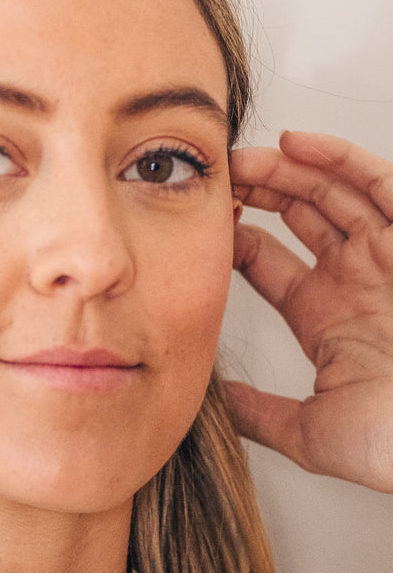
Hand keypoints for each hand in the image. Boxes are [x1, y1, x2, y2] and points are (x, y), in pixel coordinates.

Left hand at [229, 131, 392, 492]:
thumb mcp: (306, 430)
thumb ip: (257, 412)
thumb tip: (212, 401)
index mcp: (328, 317)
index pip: (268, 262)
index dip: (232, 240)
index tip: (198, 227)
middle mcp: (358, 280)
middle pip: (299, 217)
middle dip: (257, 192)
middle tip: (216, 178)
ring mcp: (390, 258)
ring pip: (333, 193)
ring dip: (287, 169)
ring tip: (243, 158)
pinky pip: (382, 185)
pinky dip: (341, 159)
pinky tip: (295, 143)